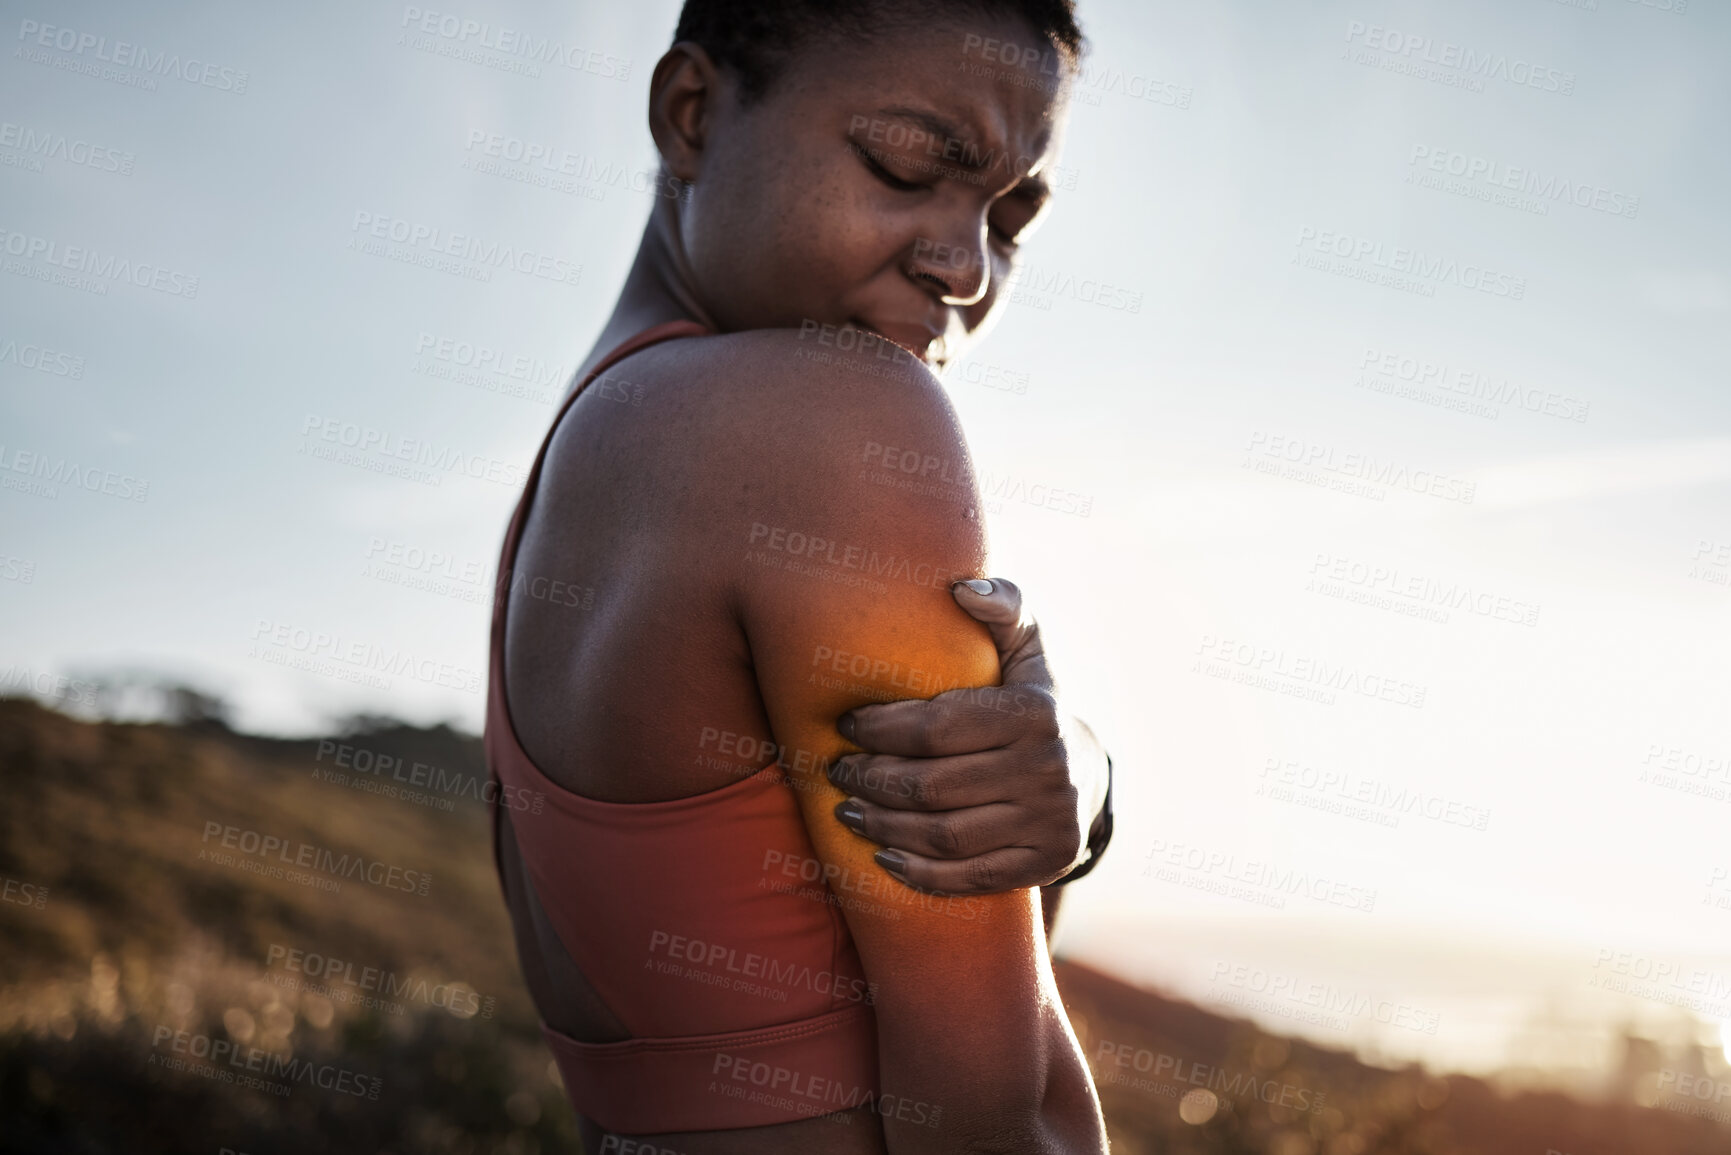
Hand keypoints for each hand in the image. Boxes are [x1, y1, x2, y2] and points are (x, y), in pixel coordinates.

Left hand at [827, 577, 1106, 893]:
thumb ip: (1005, 606)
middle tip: (836, 771)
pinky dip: (918, 872)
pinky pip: (969, 878)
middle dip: (870, 779)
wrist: (1087, 773)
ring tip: (848, 809)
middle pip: (931, 785)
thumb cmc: (1034, 701)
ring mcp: (1049, 822)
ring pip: (942, 835)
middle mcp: (1048, 770)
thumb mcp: (1028, 648)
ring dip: (882, 826)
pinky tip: (883, 856)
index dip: (880, 729)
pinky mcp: (1045, 864)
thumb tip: (962, 588)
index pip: (935, 727)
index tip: (845, 724)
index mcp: (1036, 712)